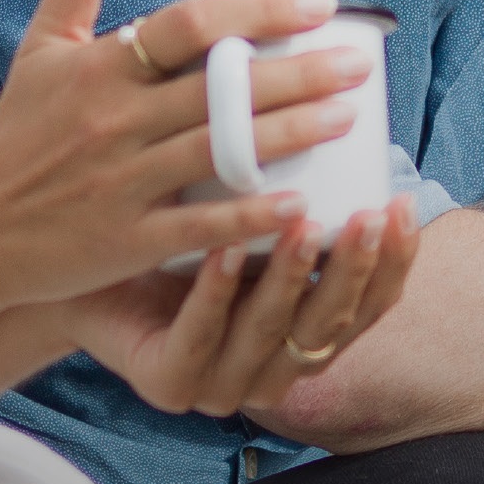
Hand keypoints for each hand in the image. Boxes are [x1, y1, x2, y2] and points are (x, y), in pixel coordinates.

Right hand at [0, 0, 369, 312]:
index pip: (190, 25)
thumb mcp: (40, 45)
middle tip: (361, 62)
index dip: (256, 11)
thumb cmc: (15, 134)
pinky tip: (302, 207)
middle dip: (298, 73)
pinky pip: (199, 227)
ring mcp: (121, 182)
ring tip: (349, 116)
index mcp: (99, 67)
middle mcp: (113, 120)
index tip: (319, 4)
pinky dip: (249, 217)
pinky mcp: (126, 240)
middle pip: (220, 88)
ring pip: (221, 152)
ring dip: (291, 134)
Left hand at [72, 202, 418, 418]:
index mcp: (304, 331)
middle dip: (351, 270)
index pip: (368, 305)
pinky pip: (198, 338)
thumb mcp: (248, 211)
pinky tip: (225, 246)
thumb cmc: (175, 230)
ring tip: (302, 222)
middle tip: (366, 215)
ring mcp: (219, 384)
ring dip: (289, 277)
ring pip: (269, 334)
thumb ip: (295, 187)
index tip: (402, 204)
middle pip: (328, 326)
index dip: (392, 262)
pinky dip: (215, 291)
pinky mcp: (167, 383)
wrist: (81, 267)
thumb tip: (342, 99)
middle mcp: (271, 367)